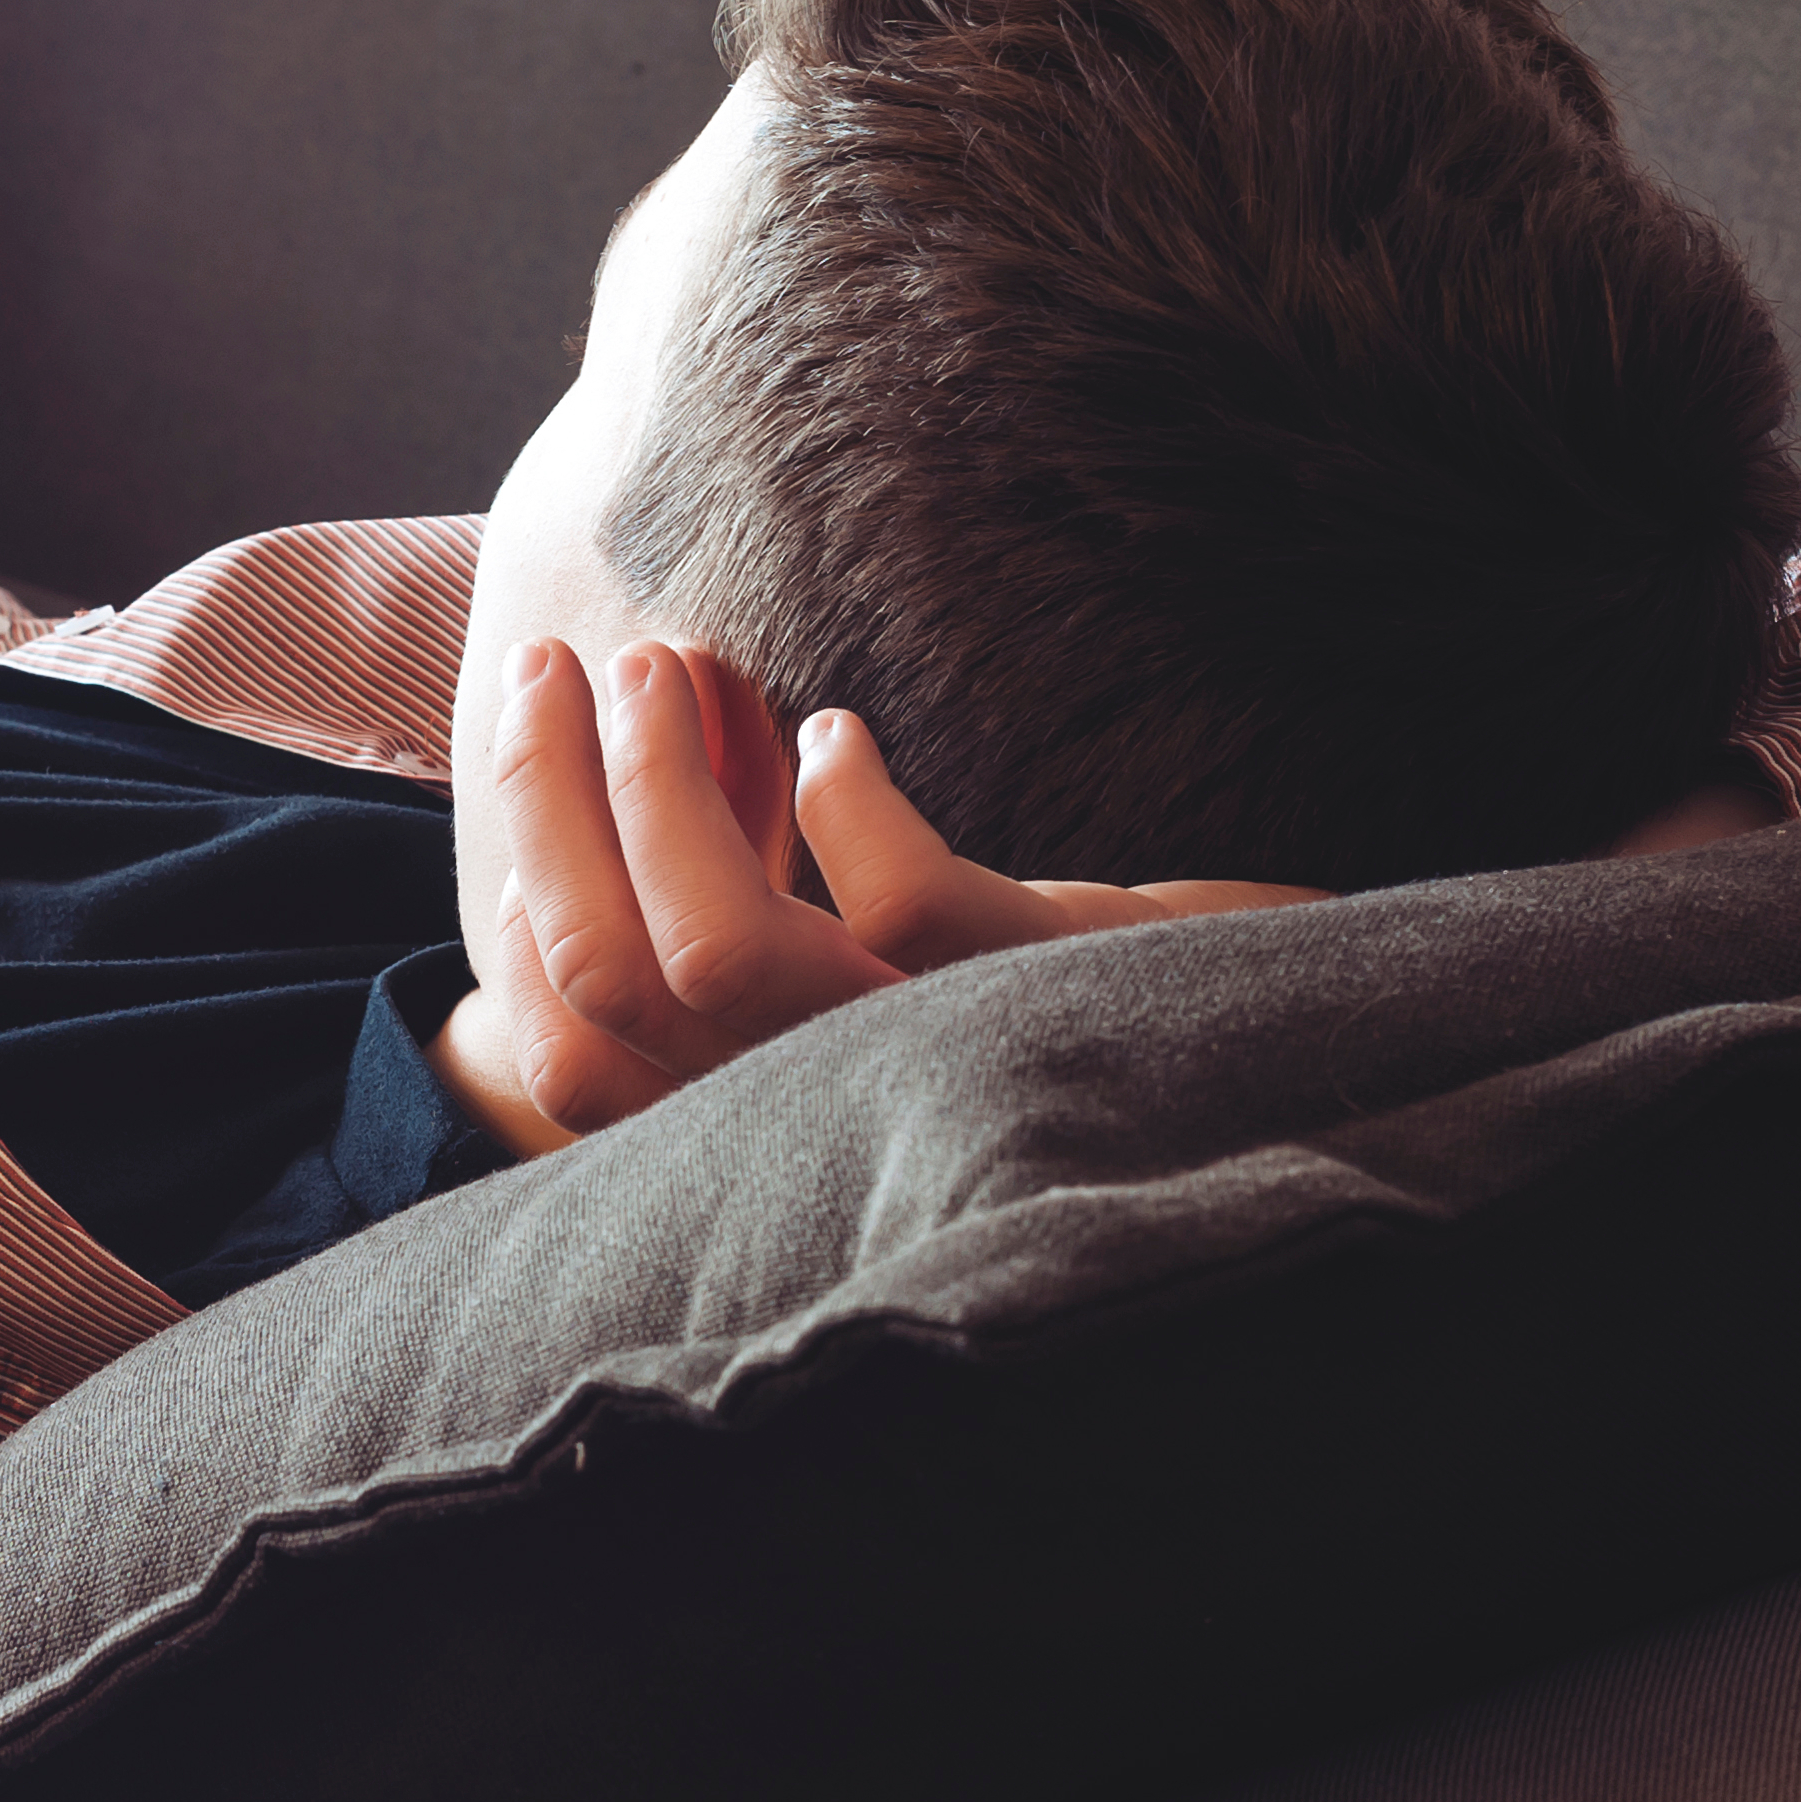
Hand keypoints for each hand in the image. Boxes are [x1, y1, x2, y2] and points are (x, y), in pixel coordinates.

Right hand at [447, 637, 1326, 1143]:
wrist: (1280, 1045)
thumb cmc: (1054, 1005)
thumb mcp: (867, 982)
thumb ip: (747, 933)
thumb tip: (604, 797)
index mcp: (764, 1132)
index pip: (572, 1062)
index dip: (521, 921)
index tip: (529, 795)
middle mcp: (821, 1125)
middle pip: (614, 985)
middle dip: (553, 803)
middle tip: (553, 670)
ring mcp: (925, 1067)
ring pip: (721, 948)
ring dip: (662, 783)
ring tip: (667, 669)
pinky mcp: (1041, 1000)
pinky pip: (898, 898)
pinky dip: (848, 795)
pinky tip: (839, 737)